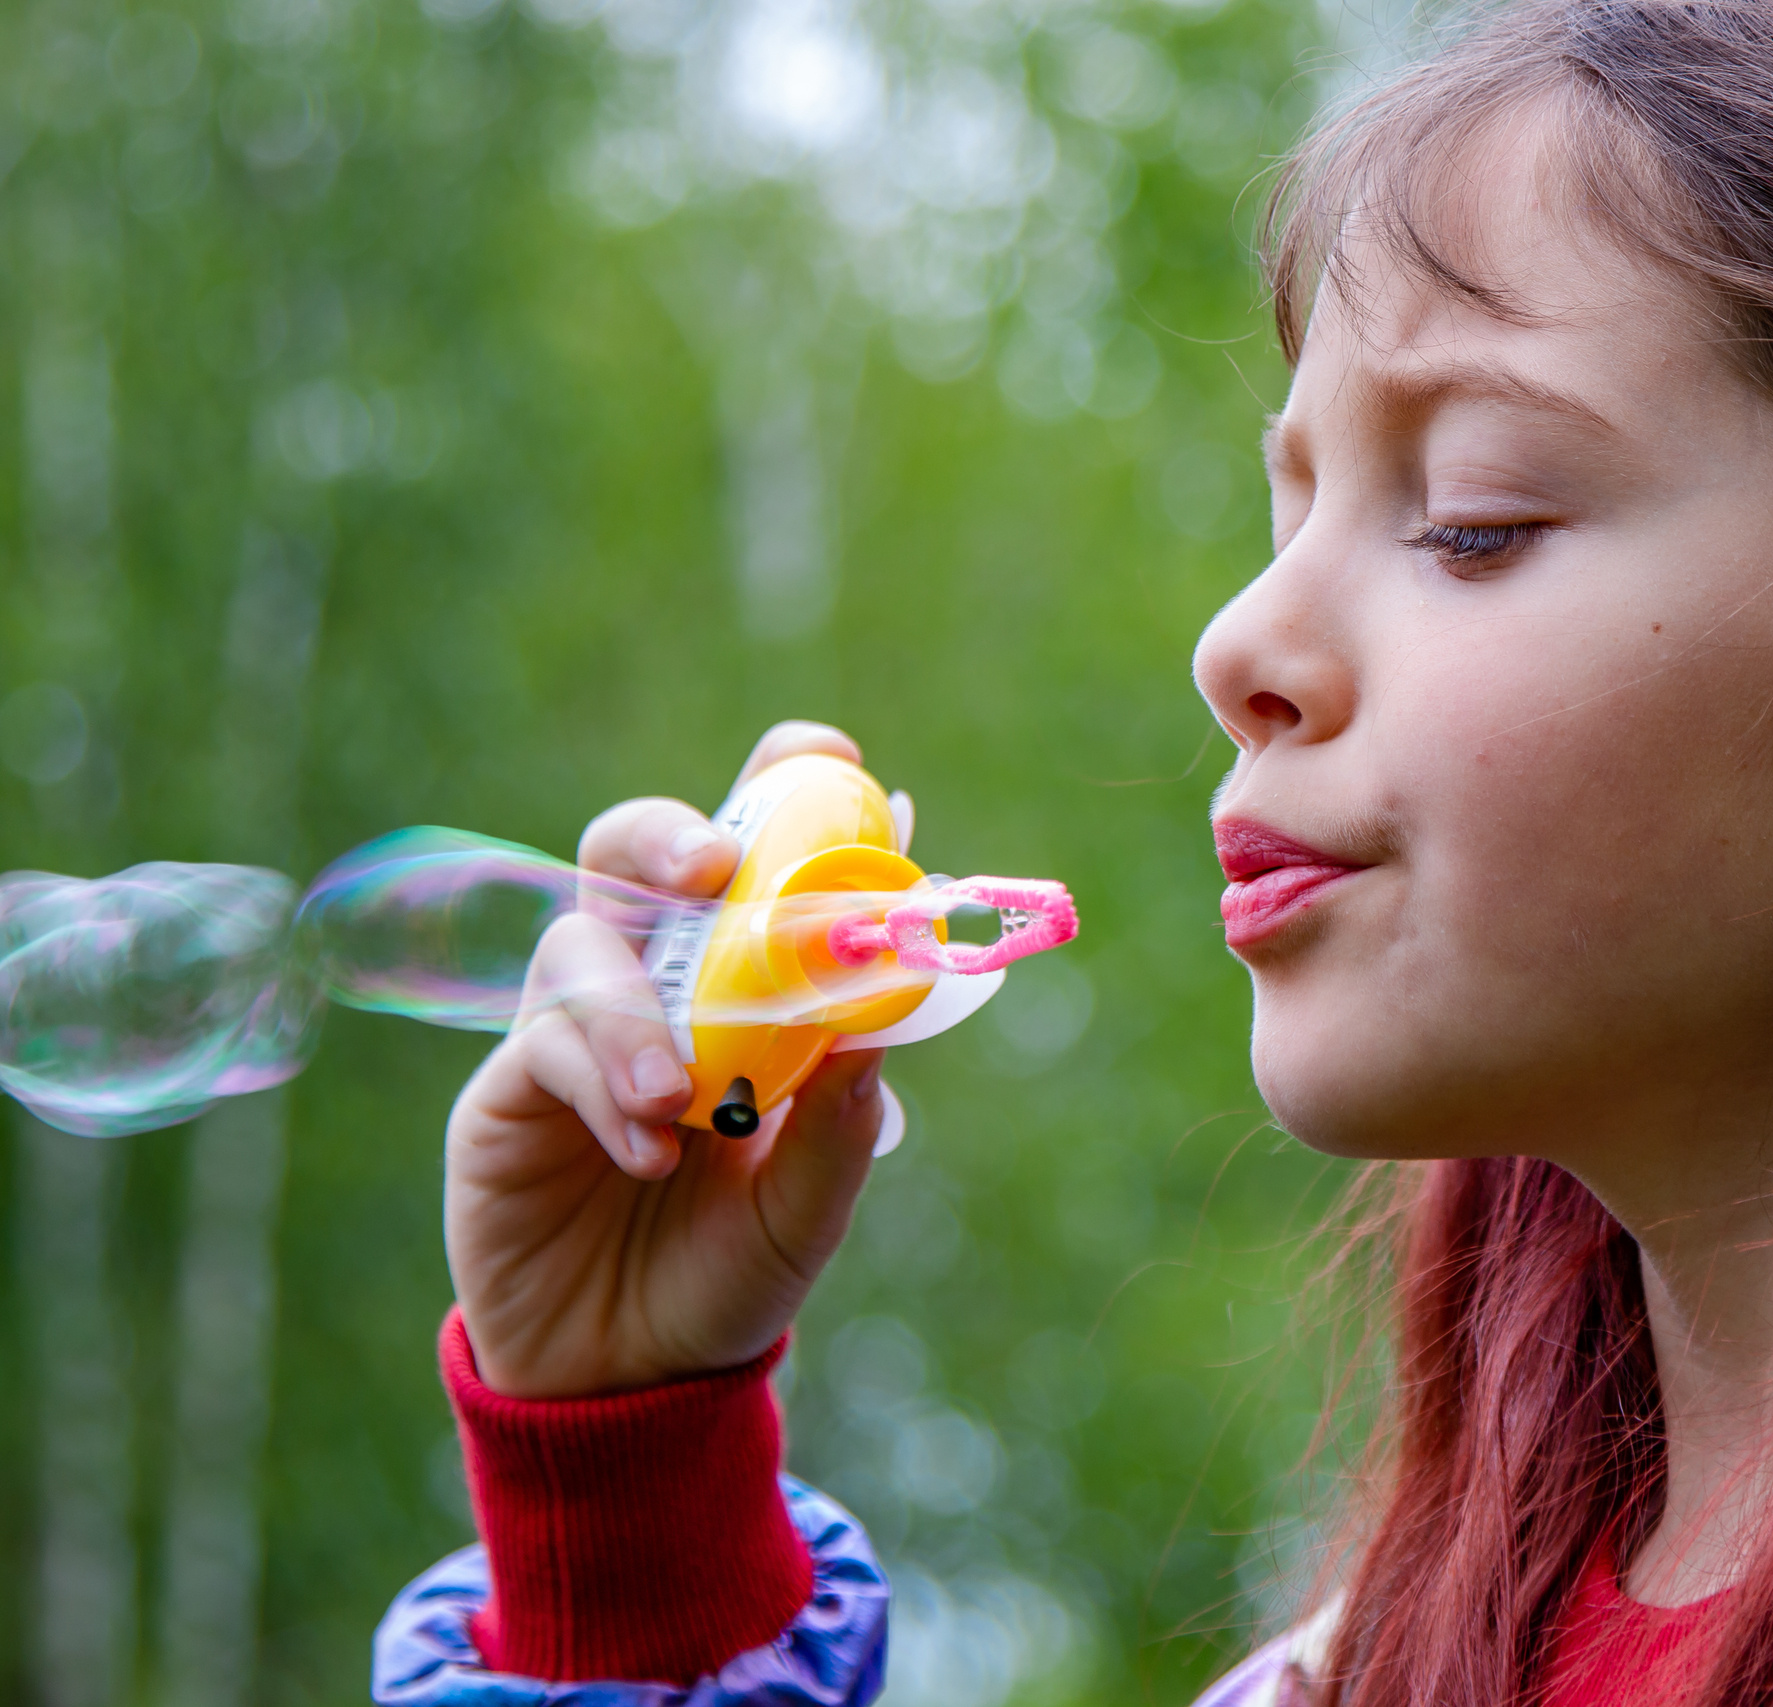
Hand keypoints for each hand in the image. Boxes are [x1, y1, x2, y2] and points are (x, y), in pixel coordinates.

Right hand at [445, 721, 886, 1397]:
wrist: (636, 1378)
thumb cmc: (731, 1268)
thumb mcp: (810, 1200)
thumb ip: (840, 1114)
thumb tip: (877, 1012)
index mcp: (737, 982)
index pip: (751, 855)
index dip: (782, 789)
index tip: (827, 759)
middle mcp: (650, 983)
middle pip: (634, 854)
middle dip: (671, 836)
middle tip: (715, 864)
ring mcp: (570, 1032)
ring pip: (579, 944)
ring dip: (636, 1009)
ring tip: (680, 1098)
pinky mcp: (507, 1095)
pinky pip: (543, 1051)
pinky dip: (604, 1087)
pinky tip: (648, 1152)